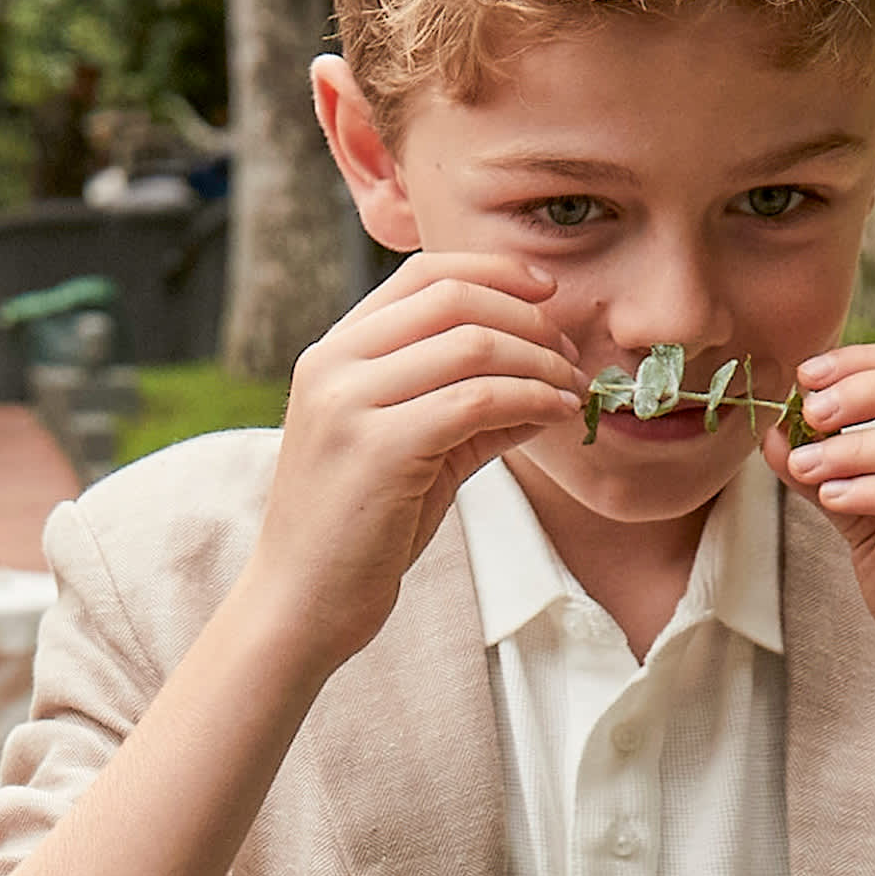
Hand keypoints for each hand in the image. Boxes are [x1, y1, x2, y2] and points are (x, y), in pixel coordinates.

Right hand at [250, 253, 583, 676]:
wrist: (302, 602)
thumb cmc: (359, 531)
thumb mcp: (415, 450)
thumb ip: (469, 406)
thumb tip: (549, 376)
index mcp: (333, 352)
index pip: (422, 274)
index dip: (494, 273)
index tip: (547, 294)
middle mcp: (333, 364)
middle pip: (452, 298)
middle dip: (528, 318)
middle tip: (569, 351)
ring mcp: (350, 402)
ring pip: (472, 344)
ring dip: (540, 361)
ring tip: (572, 387)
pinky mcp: (379, 447)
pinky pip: (477, 400)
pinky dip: (531, 399)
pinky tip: (556, 413)